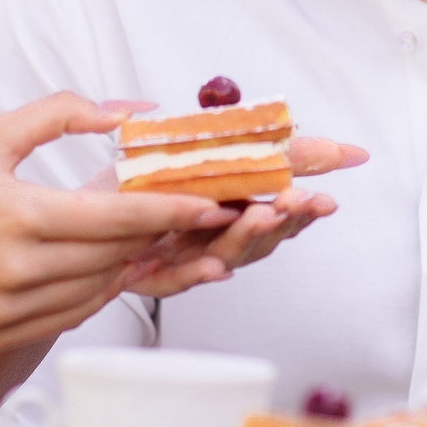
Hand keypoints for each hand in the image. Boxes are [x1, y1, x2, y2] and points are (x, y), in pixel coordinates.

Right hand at [0, 94, 231, 350]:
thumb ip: (66, 112)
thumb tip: (134, 111)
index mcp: (20, 216)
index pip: (115, 218)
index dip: (169, 212)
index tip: (213, 204)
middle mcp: (16, 270)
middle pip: (114, 255)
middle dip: (160, 235)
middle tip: (200, 217)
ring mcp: (7, 310)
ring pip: (97, 288)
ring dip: (131, 263)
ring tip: (160, 239)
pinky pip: (70, 314)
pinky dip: (96, 290)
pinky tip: (111, 266)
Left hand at [117, 133, 370, 298]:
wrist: (85, 209)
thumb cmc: (142, 182)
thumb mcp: (210, 149)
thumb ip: (269, 147)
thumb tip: (341, 148)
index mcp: (232, 209)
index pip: (282, 210)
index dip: (309, 202)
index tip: (333, 194)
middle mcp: (215, 238)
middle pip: (262, 238)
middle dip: (285, 220)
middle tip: (300, 202)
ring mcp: (186, 258)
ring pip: (226, 256)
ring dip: (248, 237)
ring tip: (264, 216)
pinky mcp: (149, 274)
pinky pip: (176, 279)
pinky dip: (198, 273)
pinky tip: (217, 267)